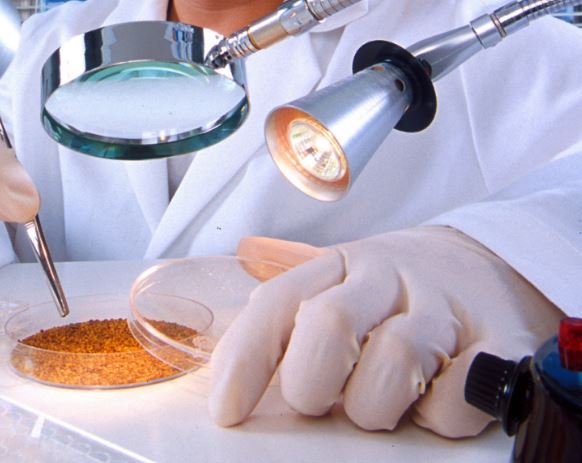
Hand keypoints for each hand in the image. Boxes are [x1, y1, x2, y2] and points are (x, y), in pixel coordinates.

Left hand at [209, 226, 562, 437]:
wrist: (489, 268)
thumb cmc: (394, 298)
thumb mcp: (337, 291)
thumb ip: (289, 327)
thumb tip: (230, 389)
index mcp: (339, 265)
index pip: (278, 304)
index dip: (245, 360)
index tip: (228, 412)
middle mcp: (389, 276)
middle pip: (330, 324)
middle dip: (312, 381)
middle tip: (320, 402)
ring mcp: (445, 306)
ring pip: (394, 361)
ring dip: (375, 405)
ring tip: (381, 403)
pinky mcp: (500, 342)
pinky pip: (456, 398)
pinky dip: (437, 416)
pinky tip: (433, 402)